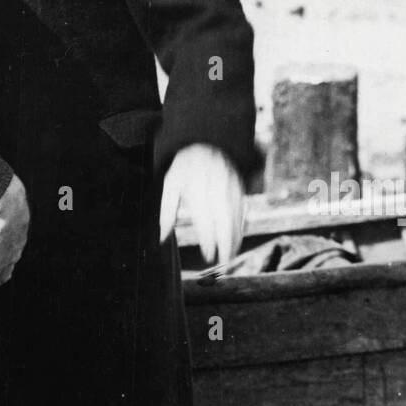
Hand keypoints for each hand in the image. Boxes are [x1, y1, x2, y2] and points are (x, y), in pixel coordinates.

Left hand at [159, 144, 243, 265]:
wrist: (206, 143)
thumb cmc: (184, 168)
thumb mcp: (170, 185)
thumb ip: (167, 213)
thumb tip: (162, 238)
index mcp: (196, 187)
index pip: (205, 220)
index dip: (208, 240)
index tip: (208, 256)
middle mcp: (216, 187)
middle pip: (224, 220)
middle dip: (225, 243)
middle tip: (224, 262)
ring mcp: (230, 186)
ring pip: (236, 217)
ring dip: (235, 238)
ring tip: (230, 256)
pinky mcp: (239, 187)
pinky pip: (243, 210)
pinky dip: (241, 226)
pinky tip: (237, 239)